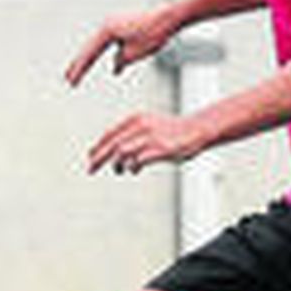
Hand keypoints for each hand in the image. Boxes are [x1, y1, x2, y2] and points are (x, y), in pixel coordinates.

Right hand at [65, 9, 175, 85]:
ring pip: (101, 45)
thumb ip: (121, 61)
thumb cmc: (155, 33)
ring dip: (92, 59)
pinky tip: (115, 69)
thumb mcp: (135, 53)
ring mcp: (116, 23)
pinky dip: (110, 55)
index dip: (80, 69)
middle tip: (69, 79)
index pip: (89, 53)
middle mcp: (108, 24)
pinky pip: (113, 43)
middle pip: (91, 48)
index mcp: (107, 30)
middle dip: (80, 64)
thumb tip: (116, 66)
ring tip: (81, 73)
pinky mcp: (126, 26)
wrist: (171, 16)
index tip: (72, 82)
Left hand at [86, 111, 204, 175]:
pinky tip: (133, 170)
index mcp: (136, 119)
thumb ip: (134, 137)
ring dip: (116, 164)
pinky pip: (137, 160)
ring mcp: (150, 137)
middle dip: (99, 158)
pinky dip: (132, 166)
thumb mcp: (151, 127)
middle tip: (90, 168)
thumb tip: (120, 159)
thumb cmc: (176, 131)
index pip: (109, 135)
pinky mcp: (160, 149)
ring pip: (121, 152)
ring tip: (118, 170)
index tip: (90, 157)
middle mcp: (140, 126)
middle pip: (112, 144)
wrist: (199, 128)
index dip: (98, 147)